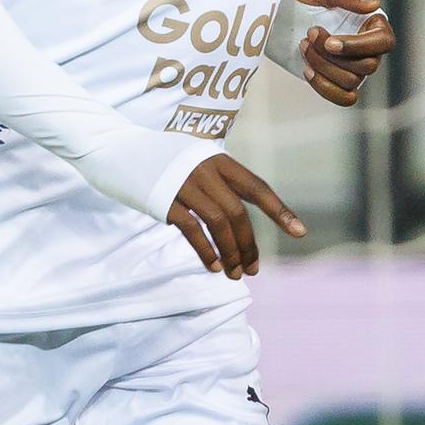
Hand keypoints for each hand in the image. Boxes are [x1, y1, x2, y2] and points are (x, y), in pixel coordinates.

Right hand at [166, 153, 305, 279]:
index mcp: (221, 161)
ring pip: (218, 222)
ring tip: (234, 273)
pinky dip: (205, 250)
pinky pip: (191, 229)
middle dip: (248, 245)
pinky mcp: (165, 199)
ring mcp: (185, 183)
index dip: (279, 211)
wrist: (124, 151)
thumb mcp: (201, 164)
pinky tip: (213, 266)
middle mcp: (206, 170)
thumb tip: (241, 225)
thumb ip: (222, 186)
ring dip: (230, 252)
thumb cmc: (169, 163)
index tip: (299, 232)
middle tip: (253, 269)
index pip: (257, 187)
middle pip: (238, 212)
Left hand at [290, 0, 395, 107]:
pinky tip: (307, 70)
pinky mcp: (338, 81)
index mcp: (372, 24)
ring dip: (322, 65)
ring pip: (351, 81)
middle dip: (332, 55)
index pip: (383, 42)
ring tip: (303, 45)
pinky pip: (344, 97)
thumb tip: (374, 4)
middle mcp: (368, 48)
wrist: (282, 12)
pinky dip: (325, 87)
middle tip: (309, 34)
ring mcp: (353, 67)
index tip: (330, 42)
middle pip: (366, 66)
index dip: (358, 46)